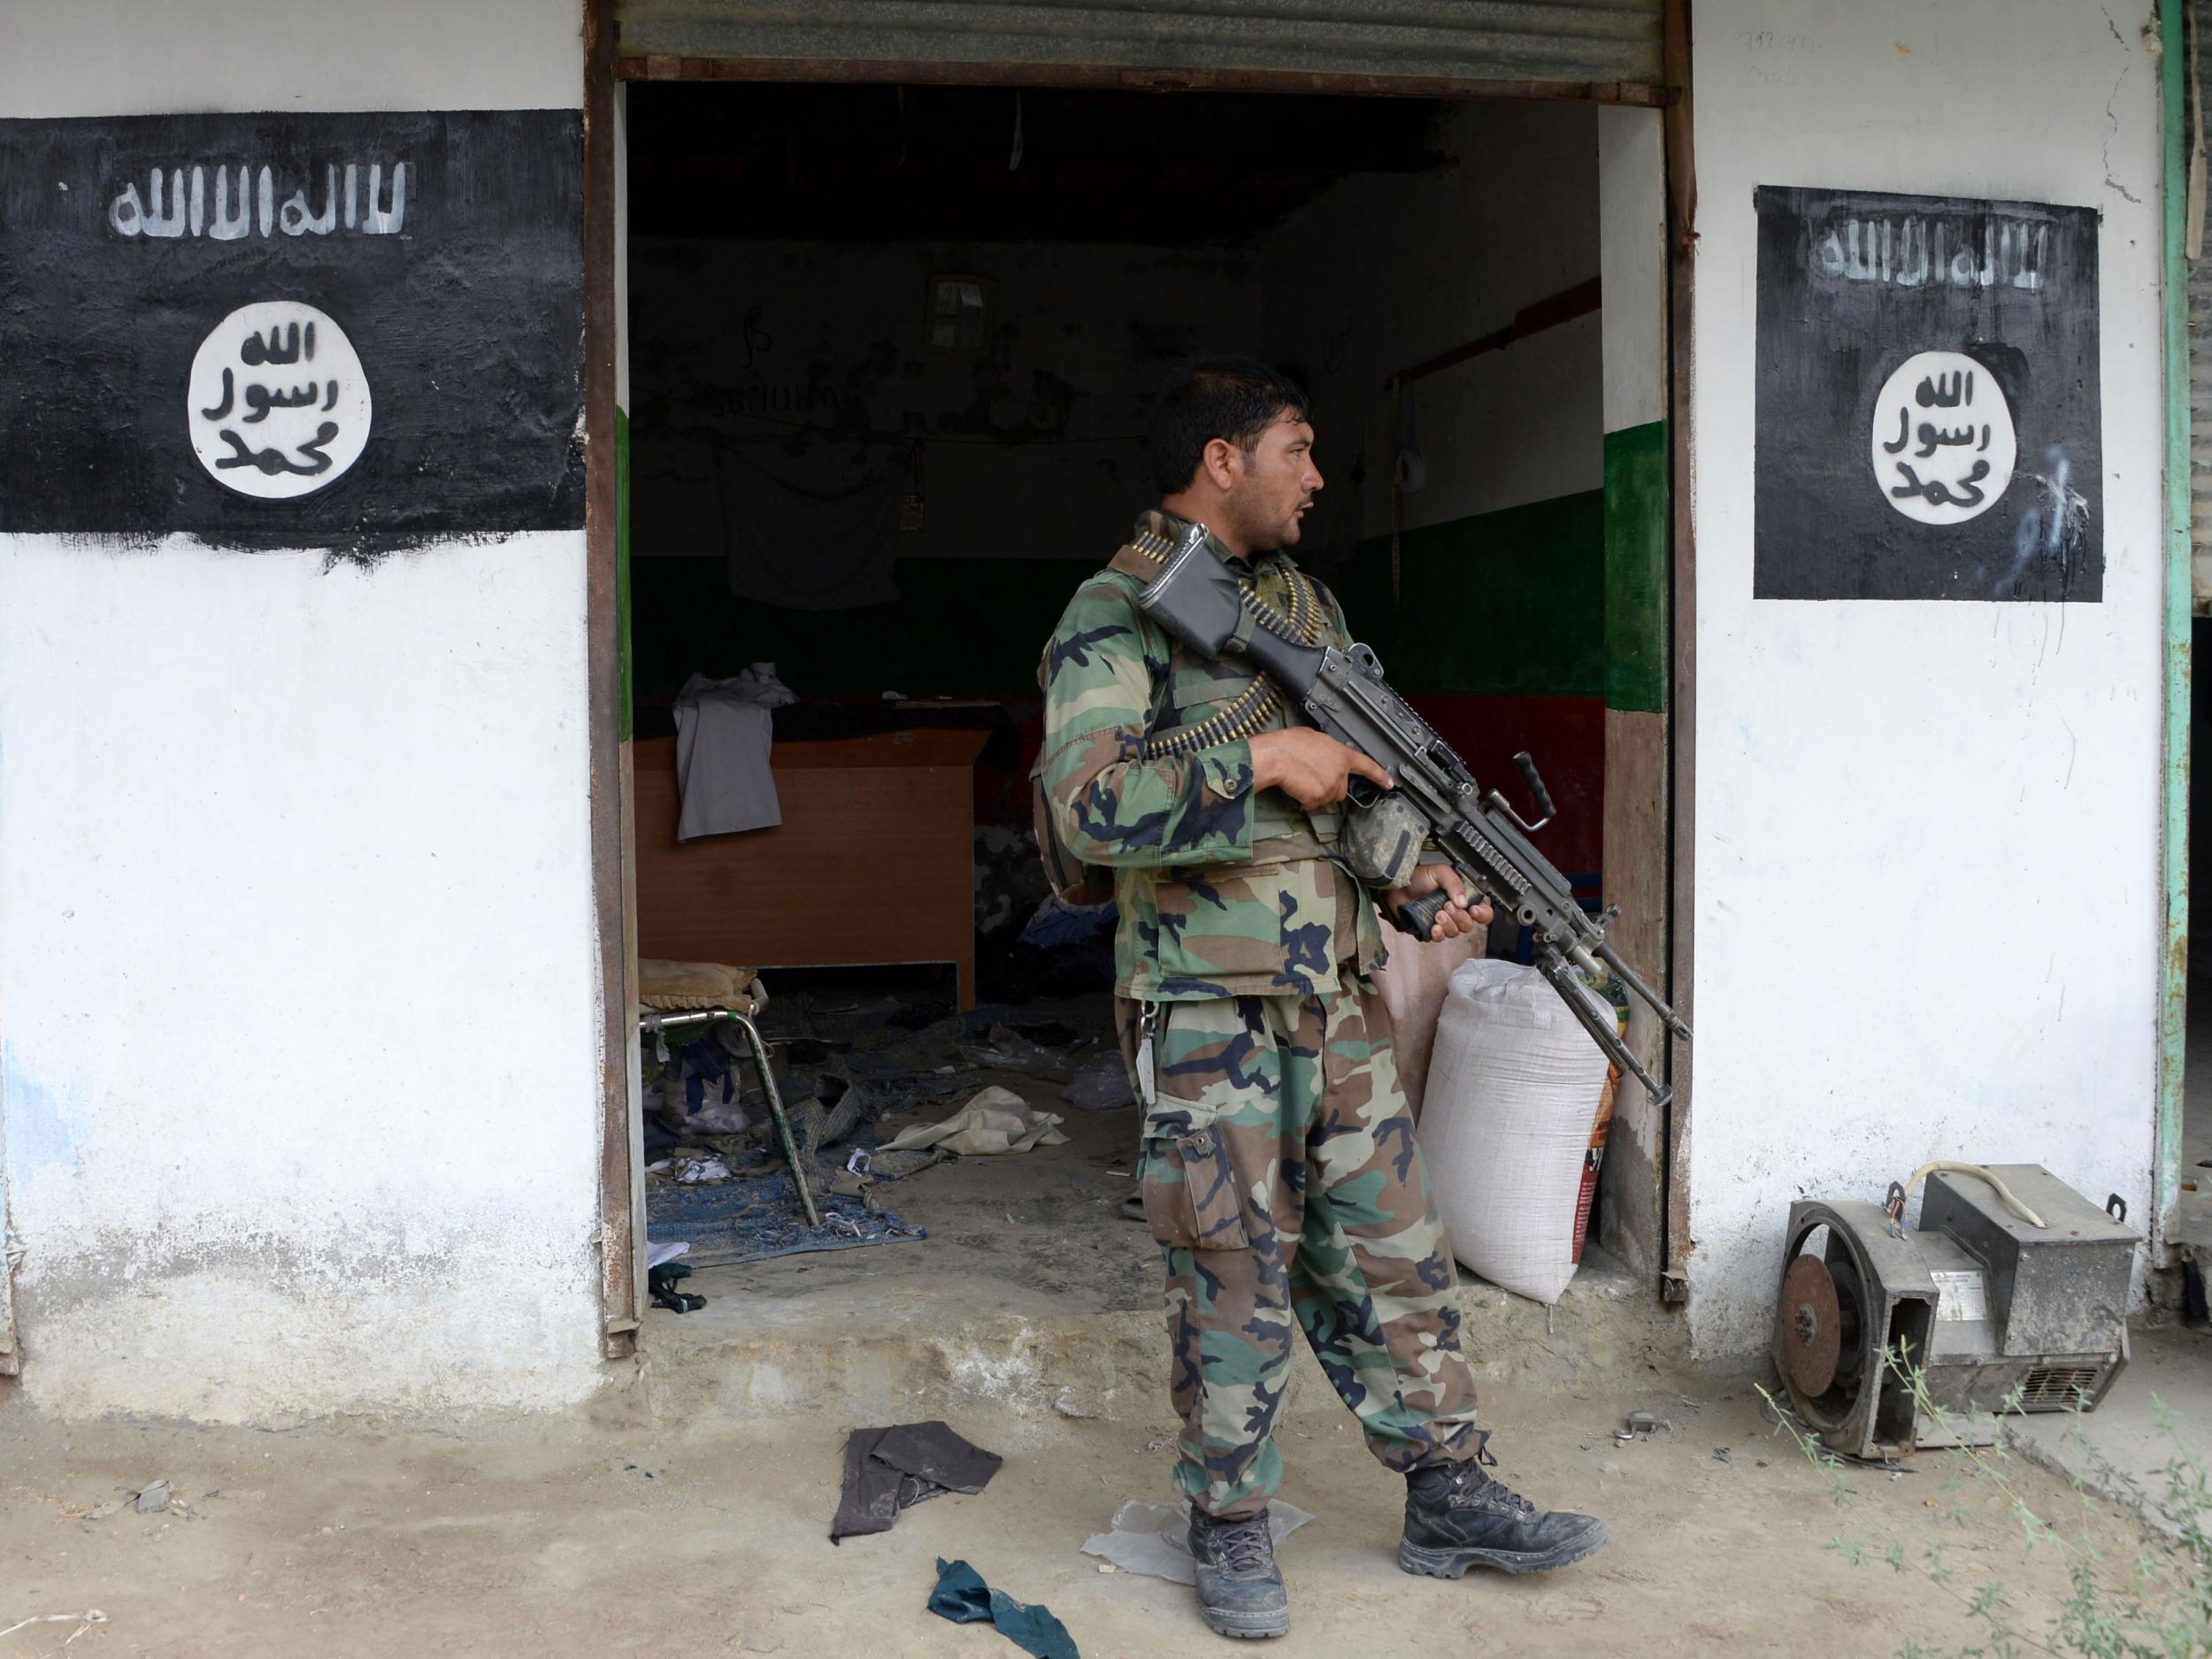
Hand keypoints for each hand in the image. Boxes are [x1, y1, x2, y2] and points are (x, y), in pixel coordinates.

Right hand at [1249, 728, 1393, 810]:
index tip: (1389, 783)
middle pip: (1341, 789)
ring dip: (1316, 794)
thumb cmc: (1290, 744)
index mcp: (1342, 754)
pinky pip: (1312, 804)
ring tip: (1301, 780)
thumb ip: (1328, 750)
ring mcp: (1331, 787)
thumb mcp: (1315, 738)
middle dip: (1329, 787)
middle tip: (1311, 777)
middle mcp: (1340, 772)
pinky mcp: (1318, 798)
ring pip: (1326, 798)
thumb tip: (1325, 756)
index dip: (1379, 775)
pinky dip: (1304, 800)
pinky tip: (1296, 787)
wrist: (1277, 756)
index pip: (1367, 766)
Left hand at [1383, 863, 1492, 939]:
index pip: (1483, 911)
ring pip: (1455, 933)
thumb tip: (1463, 902)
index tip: (1473, 910)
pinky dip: (1438, 934)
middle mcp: (1455, 911)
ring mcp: (1443, 922)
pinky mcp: (1429, 930)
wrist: (1396, 886)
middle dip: (1460, 917)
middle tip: (1447, 906)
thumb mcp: (1440, 872)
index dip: (1483, 914)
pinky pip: (1440, 939)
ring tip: (1437, 913)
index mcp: (1462, 897)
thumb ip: (1455, 883)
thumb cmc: (1418, 877)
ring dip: (1448, 924)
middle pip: (1469, 925)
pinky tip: (1433, 926)